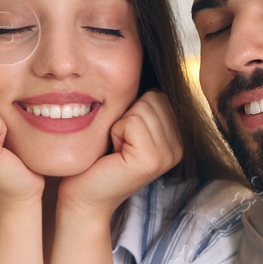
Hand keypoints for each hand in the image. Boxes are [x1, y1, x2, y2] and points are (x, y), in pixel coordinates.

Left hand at [58, 90, 181, 217]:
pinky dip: (116, 132)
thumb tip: (146, 67)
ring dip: (120, 124)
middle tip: (119, 143)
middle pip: (153, 98)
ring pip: (143, 108)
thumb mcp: (127, 127)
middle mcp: (179, 147)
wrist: (83, 196)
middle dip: (128, 114)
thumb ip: (143, 105)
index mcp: (177, 138)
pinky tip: (114, 153)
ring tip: (116, 148)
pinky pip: (133, 121)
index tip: (125, 136)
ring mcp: (169, 155)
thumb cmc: (98, 160)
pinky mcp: (152, 159)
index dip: (133, 108)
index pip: (160, 94)